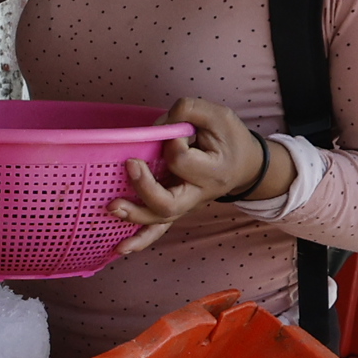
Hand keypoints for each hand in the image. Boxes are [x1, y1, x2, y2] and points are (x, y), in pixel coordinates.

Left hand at [109, 98, 289, 256]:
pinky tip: (120, 247)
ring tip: (112, 208)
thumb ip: (188, 110)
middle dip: (144, 188)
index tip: (176, 132)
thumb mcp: (218, 114)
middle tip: (130, 165)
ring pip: (160, 219)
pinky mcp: (176, 208)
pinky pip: (158, 228)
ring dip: (134, 217)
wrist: (245, 165)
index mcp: (213, 172)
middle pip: (168, 203)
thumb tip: (156, 127)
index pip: (181, 160)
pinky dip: (140, 238)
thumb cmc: (230, 138)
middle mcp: (199, 195)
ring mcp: (186, 205)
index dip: (172, 142)